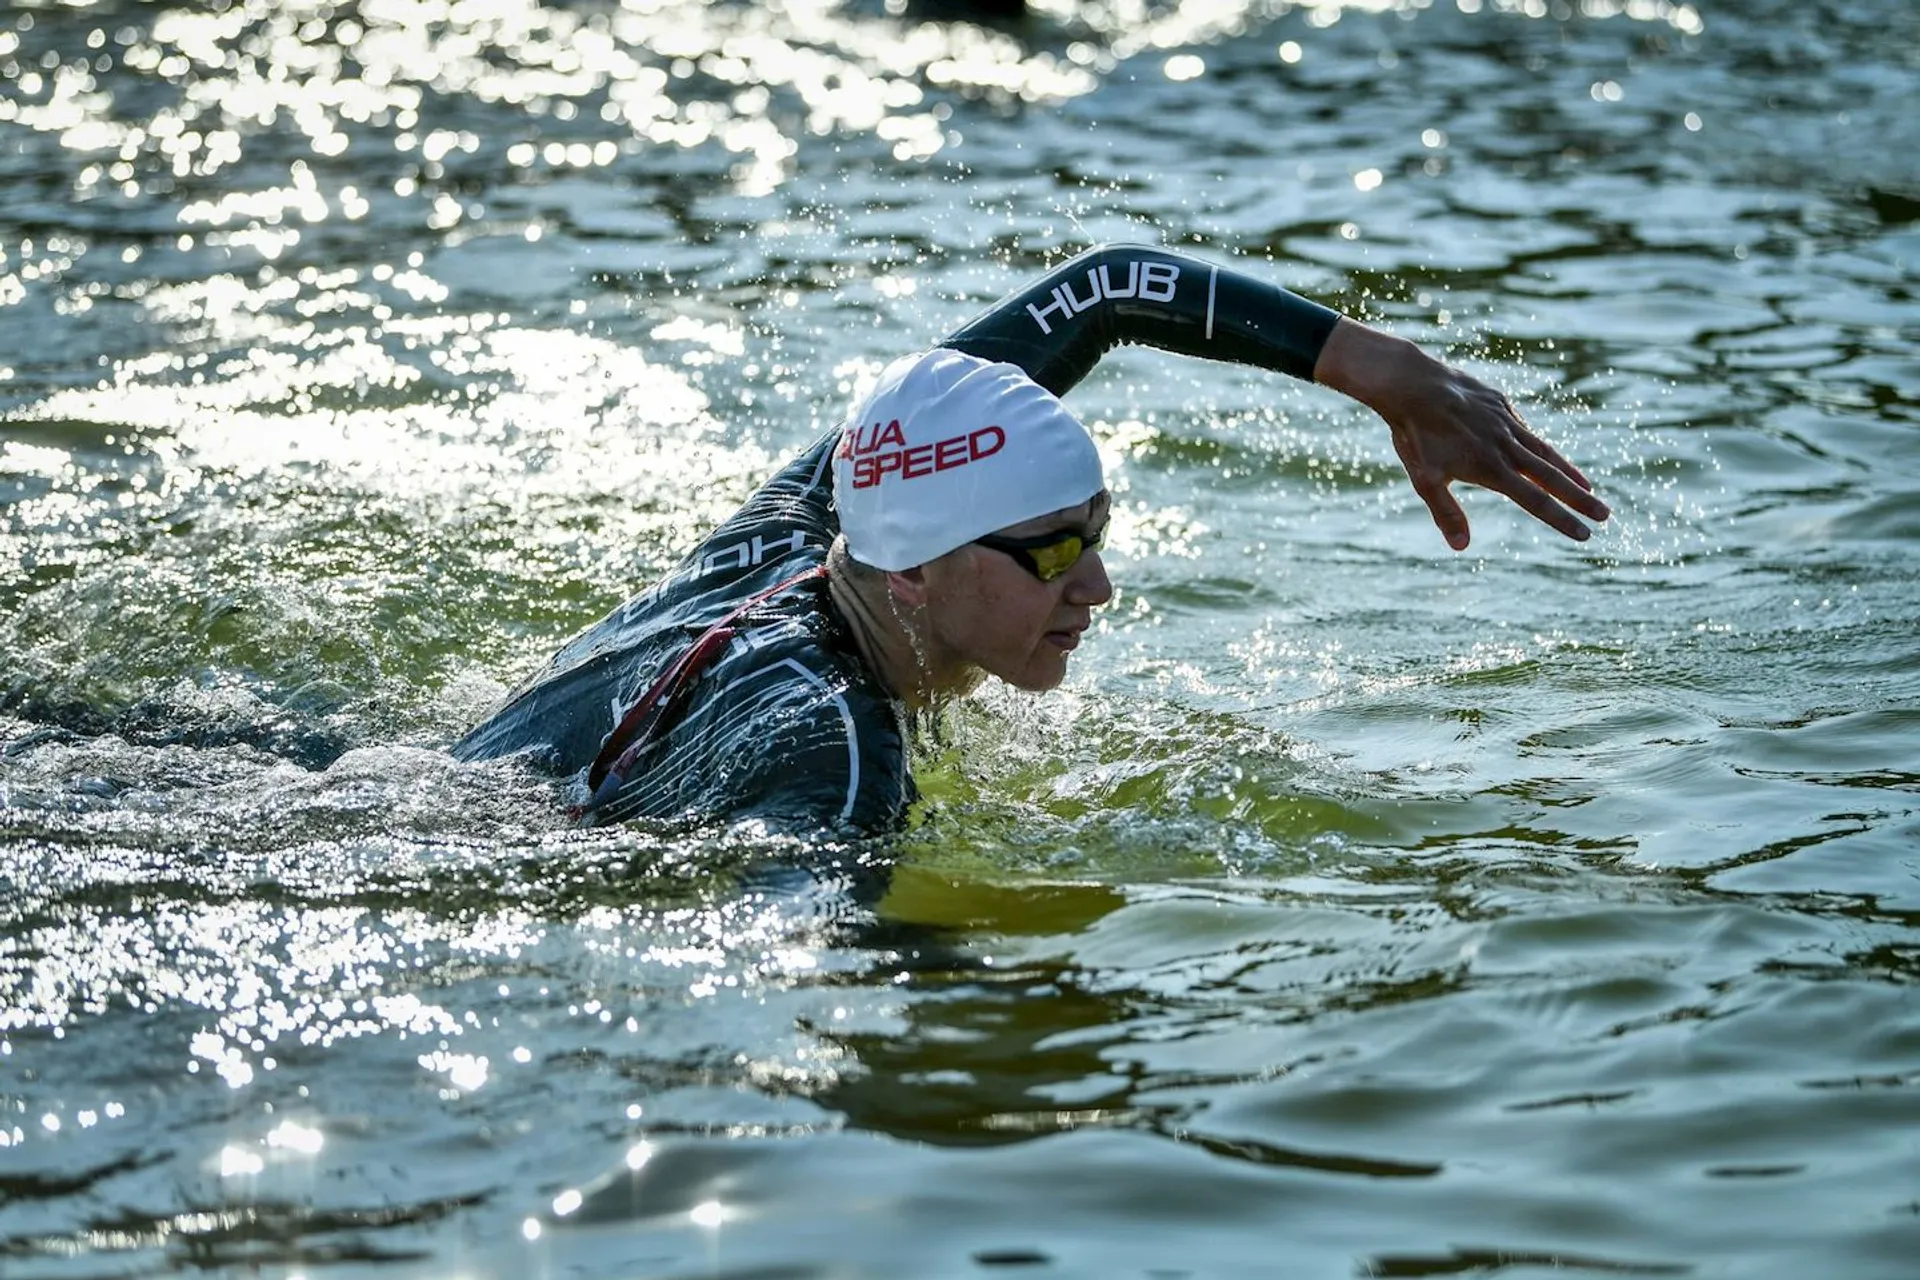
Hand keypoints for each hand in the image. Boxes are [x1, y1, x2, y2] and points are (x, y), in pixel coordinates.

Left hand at [1313, 319, 1609, 549]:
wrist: (1413, 383)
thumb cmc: (1415, 435)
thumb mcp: (1425, 478)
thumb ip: (1446, 512)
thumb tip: (1462, 547)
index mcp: (1492, 468)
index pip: (1535, 501)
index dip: (1561, 519)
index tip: (1585, 535)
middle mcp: (1506, 446)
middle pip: (1551, 477)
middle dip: (1580, 498)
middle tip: (1605, 515)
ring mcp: (1506, 422)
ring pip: (1544, 451)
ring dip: (1567, 472)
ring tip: (1588, 486)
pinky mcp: (1500, 403)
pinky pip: (1524, 429)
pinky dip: (1538, 444)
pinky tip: (1543, 454)